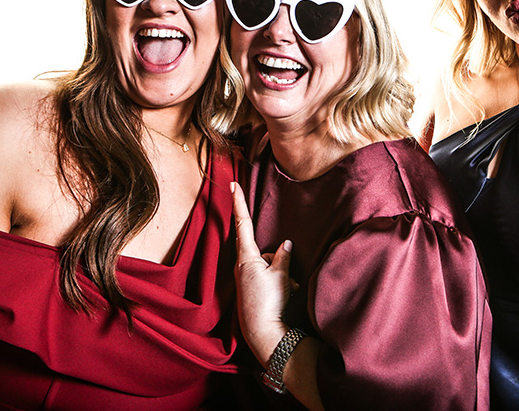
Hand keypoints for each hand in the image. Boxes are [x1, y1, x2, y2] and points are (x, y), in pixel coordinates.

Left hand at [231, 182, 294, 366]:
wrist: (264, 333)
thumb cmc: (270, 302)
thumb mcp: (281, 275)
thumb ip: (283, 257)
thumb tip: (285, 245)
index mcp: (247, 257)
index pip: (243, 223)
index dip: (239, 203)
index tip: (233, 185)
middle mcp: (242, 266)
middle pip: (263, 250)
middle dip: (277, 260)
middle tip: (282, 279)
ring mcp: (246, 279)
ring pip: (269, 264)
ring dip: (280, 274)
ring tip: (285, 290)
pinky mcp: (250, 290)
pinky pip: (268, 278)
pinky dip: (278, 283)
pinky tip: (282, 296)